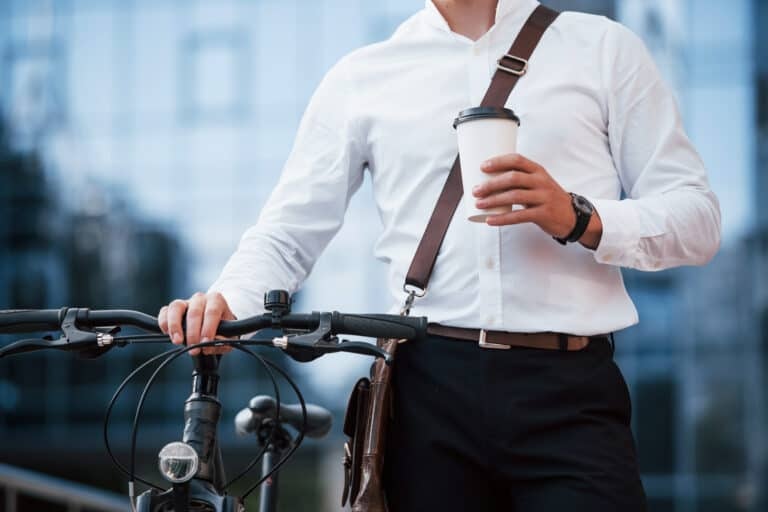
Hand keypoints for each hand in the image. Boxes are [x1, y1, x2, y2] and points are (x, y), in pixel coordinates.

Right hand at [158, 292, 235, 355]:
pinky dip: (163, 322)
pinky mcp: (172, 309)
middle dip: (193, 333)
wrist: (216, 323)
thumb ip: (224, 341)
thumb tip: (211, 344)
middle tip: (193, 349)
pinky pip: (164, 312)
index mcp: (216, 301)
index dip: (208, 328)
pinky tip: (167, 334)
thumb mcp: (230, 337)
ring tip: (177, 341)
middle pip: (194, 312)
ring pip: (176, 307)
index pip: (212, 312)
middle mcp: (200, 299)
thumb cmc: (223, 330)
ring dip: (175, 326)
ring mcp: (185, 302)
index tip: (205, 343)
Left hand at [472, 153, 601, 247]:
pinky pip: (519, 216)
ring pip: (514, 196)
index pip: (517, 160)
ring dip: (493, 200)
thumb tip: (487, 180)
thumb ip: (519, 180)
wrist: (572, 216)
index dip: (499, 162)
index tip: (482, 167)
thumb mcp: (538, 183)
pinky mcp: (543, 214)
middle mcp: (541, 181)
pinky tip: (490, 220)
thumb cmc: (547, 198)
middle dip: (491, 184)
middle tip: (475, 190)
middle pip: (513, 178)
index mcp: (538, 170)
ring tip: (479, 204)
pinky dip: (502, 219)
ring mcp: (544, 197)